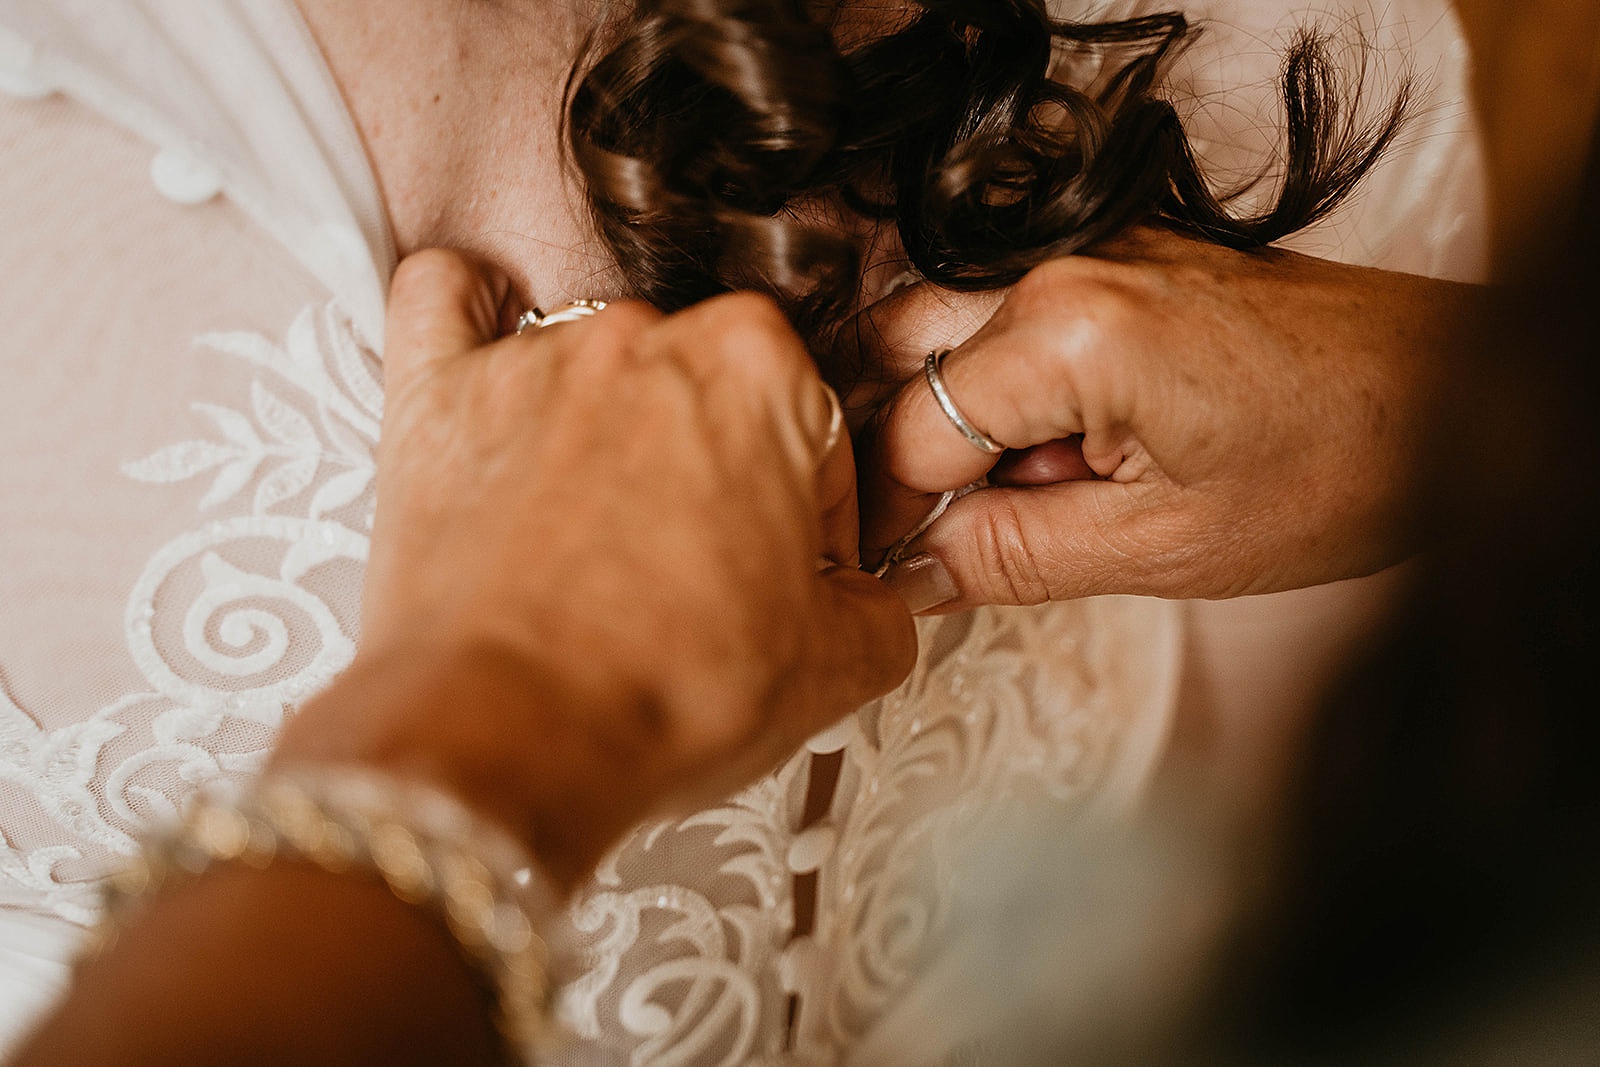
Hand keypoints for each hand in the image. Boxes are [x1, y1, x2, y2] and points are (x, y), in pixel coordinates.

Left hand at [278, 249, 914, 881]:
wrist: (504, 742)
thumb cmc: (652, 692)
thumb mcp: (835, 668)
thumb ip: (879, 607)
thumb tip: (865, 601)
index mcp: (761, 370)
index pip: (818, 435)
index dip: (814, 525)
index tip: (790, 576)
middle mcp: (647, 337)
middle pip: (711, 394)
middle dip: (719, 474)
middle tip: (703, 576)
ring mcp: (533, 356)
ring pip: (599, 361)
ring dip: (614, 435)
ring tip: (600, 541)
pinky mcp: (437, 390)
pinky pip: (445, 300)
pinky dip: (472, 320)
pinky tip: (496, 377)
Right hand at [844, 226, 1477, 608]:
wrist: (1464, 396)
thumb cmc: (1344, 464)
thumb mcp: (1161, 548)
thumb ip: (1013, 557)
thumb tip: (915, 573)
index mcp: (1066, 335)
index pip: (908, 436)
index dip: (894, 520)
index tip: (902, 574)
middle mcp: (1063, 267)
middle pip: (898, 354)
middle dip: (907, 455)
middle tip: (949, 534)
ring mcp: (1094, 251)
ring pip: (946, 327)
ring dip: (955, 418)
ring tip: (1026, 492)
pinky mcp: (1125, 258)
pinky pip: (1014, 314)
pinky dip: (1012, 390)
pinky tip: (1069, 449)